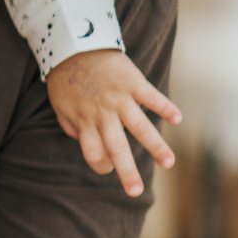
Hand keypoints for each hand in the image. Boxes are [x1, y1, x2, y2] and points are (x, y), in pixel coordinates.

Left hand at [45, 48, 179, 196]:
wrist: (75, 46)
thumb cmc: (66, 80)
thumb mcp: (60, 107)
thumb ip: (71, 127)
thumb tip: (83, 143)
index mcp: (84, 122)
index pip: (93, 153)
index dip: (100, 164)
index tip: (109, 168)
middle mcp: (103, 114)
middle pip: (116, 148)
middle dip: (127, 172)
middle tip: (136, 192)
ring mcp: (120, 99)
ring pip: (140, 128)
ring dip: (155, 147)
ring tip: (169, 163)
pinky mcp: (133, 82)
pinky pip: (152, 97)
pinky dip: (165, 107)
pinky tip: (177, 119)